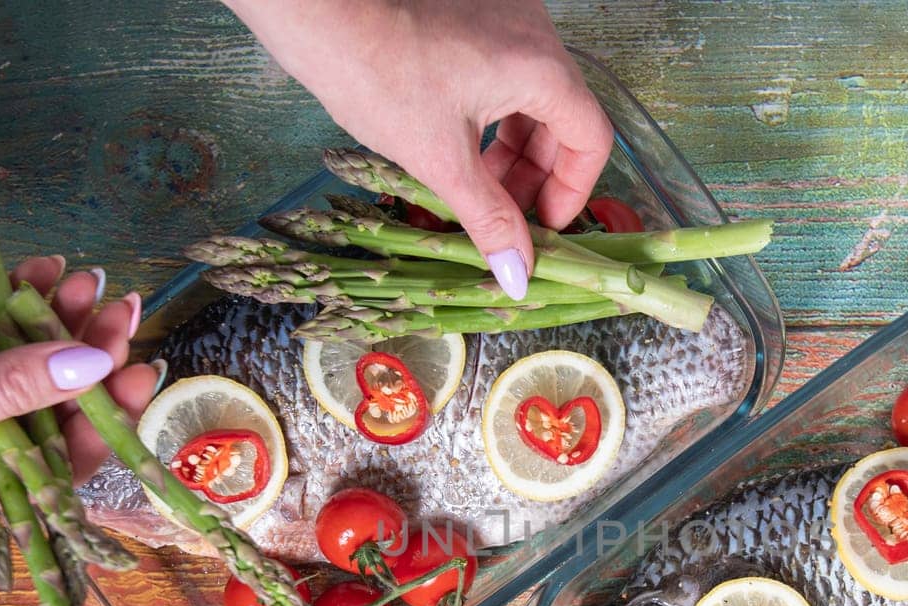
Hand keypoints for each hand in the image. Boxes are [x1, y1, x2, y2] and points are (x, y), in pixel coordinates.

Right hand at [0, 256, 158, 528]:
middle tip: (121, 309)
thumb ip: (6, 389)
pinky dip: (15, 296)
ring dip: (58, 318)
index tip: (142, 371)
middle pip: (53, 400)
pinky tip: (44, 271)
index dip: (107, 416)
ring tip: (86, 281)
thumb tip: (92, 367)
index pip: (63, 460)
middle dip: (90, 354)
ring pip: (27, 355)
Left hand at [224, 0, 613, 298]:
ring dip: (509, 153)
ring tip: (473, 191)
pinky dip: (490, 120)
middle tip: (504, 220)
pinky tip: (458, 151)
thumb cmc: (375, 73)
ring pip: (530, 100)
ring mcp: (505, 19)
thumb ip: (489, 220)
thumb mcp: (439, 159)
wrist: (317, 13)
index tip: (542, 227)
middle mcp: (534, 34)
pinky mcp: (475, 15)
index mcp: (540, 66)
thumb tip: (519, 276)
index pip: (591, 138)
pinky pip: (503, 77)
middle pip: (561, 119)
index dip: (572, 192)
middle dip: (534, 177)